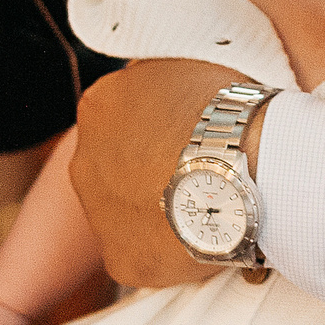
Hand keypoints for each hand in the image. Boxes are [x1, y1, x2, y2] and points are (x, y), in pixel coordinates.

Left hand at [70, 60, 247, 287]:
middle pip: (118, 167)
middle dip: (152, 171)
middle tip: (201, 172)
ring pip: (128, 214)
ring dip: (159, 211)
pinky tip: (206, 239)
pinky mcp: (120, 260)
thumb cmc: (225, 110)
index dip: (162, 128)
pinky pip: (145, 255)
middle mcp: (84, 160)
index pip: (124, 118)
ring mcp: (98, 215)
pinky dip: (171, 251)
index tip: (192, 136)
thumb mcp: (187, 65)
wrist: (240, 169)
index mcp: (99, 107)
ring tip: (210, 207)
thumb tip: (166, 82)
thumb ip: (162, 77)